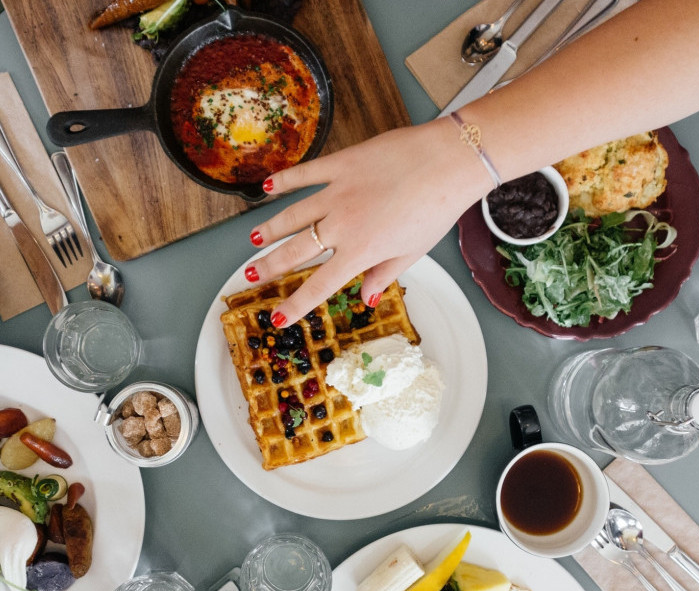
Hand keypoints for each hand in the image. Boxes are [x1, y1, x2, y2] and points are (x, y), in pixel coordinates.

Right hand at [244, 118, 490, 326]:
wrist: (448, 162)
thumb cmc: (437, 208)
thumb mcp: (414, 252)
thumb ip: (385, 274)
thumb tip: (367, 298)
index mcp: (361, 251)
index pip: (319, 285)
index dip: (295, 305)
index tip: (277, 318)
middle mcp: (342, 225)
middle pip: (296, 251)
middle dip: (270, 266)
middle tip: (250, 275)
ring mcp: (337, 192)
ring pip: (292, 214)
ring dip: (270, 229)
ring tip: (253, 239)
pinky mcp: (341, 164)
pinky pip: (305, 174)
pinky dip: (284, 181)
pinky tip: (267, 188)